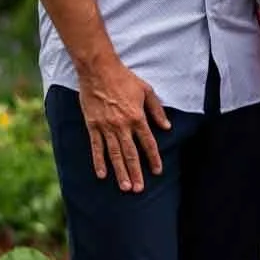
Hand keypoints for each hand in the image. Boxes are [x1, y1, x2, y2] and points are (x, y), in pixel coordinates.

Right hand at [78, 59, 170, 192]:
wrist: (98, 70)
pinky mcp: (92, 126)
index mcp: (137, 117)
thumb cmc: (124, 78)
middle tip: (139, 189)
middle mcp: (122, 125)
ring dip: (120, 172)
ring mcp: (106, 127)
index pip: (148, 143)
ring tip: (125, 187)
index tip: (158, 171)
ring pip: (114, 155)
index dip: (154, 158)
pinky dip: (98, 162)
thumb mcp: (146, 90)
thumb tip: (167, 127)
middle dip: (136, 173)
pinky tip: (102, 174)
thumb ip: (157, 110)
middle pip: (131, 154)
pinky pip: (96, 147)